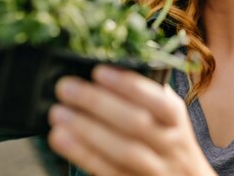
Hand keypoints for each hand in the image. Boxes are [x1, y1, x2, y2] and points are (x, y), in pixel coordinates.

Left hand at [48, 66, 216, 175]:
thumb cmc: (169, 143)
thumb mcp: (168, 118)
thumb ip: (148, 97)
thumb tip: (111, 69)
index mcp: (175, 120)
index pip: (158, 100)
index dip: (129, 86)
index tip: (98, 72)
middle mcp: (169, 145)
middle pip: (136, 123)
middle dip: (99, 103)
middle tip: (66, 87)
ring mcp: (154, 169)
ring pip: (123, 150)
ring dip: (87, 130)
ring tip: (58, 113)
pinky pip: (108, 171)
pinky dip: (83, 154)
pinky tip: (61, 139)